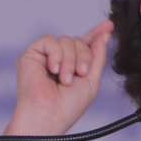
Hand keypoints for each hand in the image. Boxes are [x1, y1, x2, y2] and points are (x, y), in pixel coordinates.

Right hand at [12, 19, 112, 133]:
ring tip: (65, 80)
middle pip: (78, 40)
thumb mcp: (91, 81)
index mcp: (74, 66)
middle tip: (80, 74)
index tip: (109, 25)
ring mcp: (45, 56)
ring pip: (66, 40)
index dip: (96, 34)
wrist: (48, 115)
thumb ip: (98, 57)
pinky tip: (53, 70)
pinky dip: (55, 54)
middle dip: (84, 55)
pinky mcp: (31, 54)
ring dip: (70, 60)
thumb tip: (104, 34)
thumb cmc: (68, 106)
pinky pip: (49, 40)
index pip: (85, 45)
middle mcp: (59, 59)